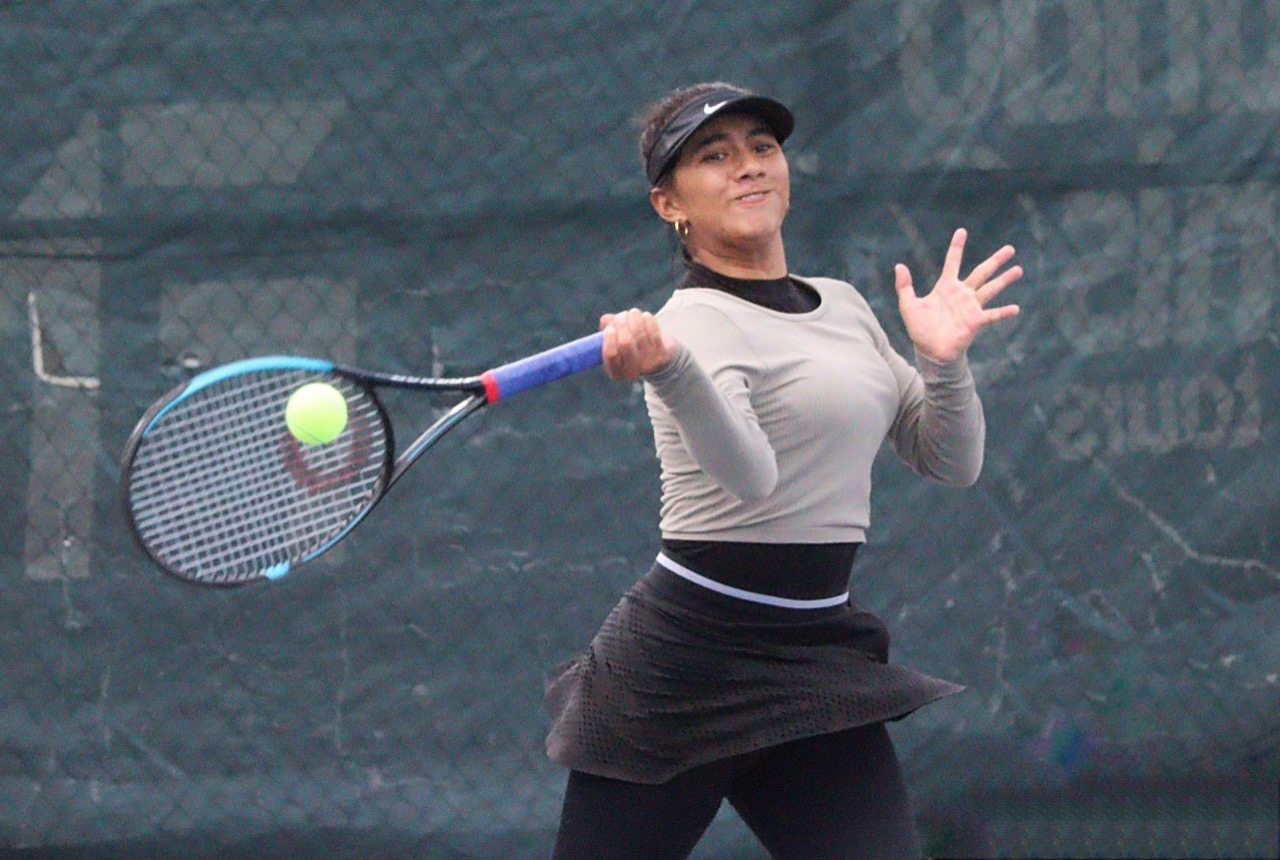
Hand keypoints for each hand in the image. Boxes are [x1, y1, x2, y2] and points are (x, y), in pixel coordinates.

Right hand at [599, 308, 677, 379]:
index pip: (610, 355)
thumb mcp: (616, 342)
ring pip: (639, 334)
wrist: (659, 359)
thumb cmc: (631, 347)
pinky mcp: (661, 354)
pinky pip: (653, 331)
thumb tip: (605, 320)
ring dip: (635, 318)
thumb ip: (608, 329)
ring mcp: (648, 363)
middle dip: (622, 323)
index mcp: (616, 372)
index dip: (609, 338)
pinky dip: (647, 320)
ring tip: (633, 313)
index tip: (610, 327)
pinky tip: (645, 317)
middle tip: (622, 315)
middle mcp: (632, 372)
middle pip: (625, 342)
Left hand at [894, 228, 1021, 362]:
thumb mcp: (908, 306)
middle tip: (1010, 248)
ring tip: (1018, 269)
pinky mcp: (975, 322)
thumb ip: (904, 287)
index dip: (957, 247)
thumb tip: (899, 266)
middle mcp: (962, 294)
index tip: (962, 231)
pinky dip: (1003, 312)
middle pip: (981, 272)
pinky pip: (992, 315)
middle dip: (996, 260)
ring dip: (1004, 279)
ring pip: (991, 289)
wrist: (930, 351)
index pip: (952, 262)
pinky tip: (1015, 308)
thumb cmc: (920, 329)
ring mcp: (971, 307)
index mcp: (946, 287)